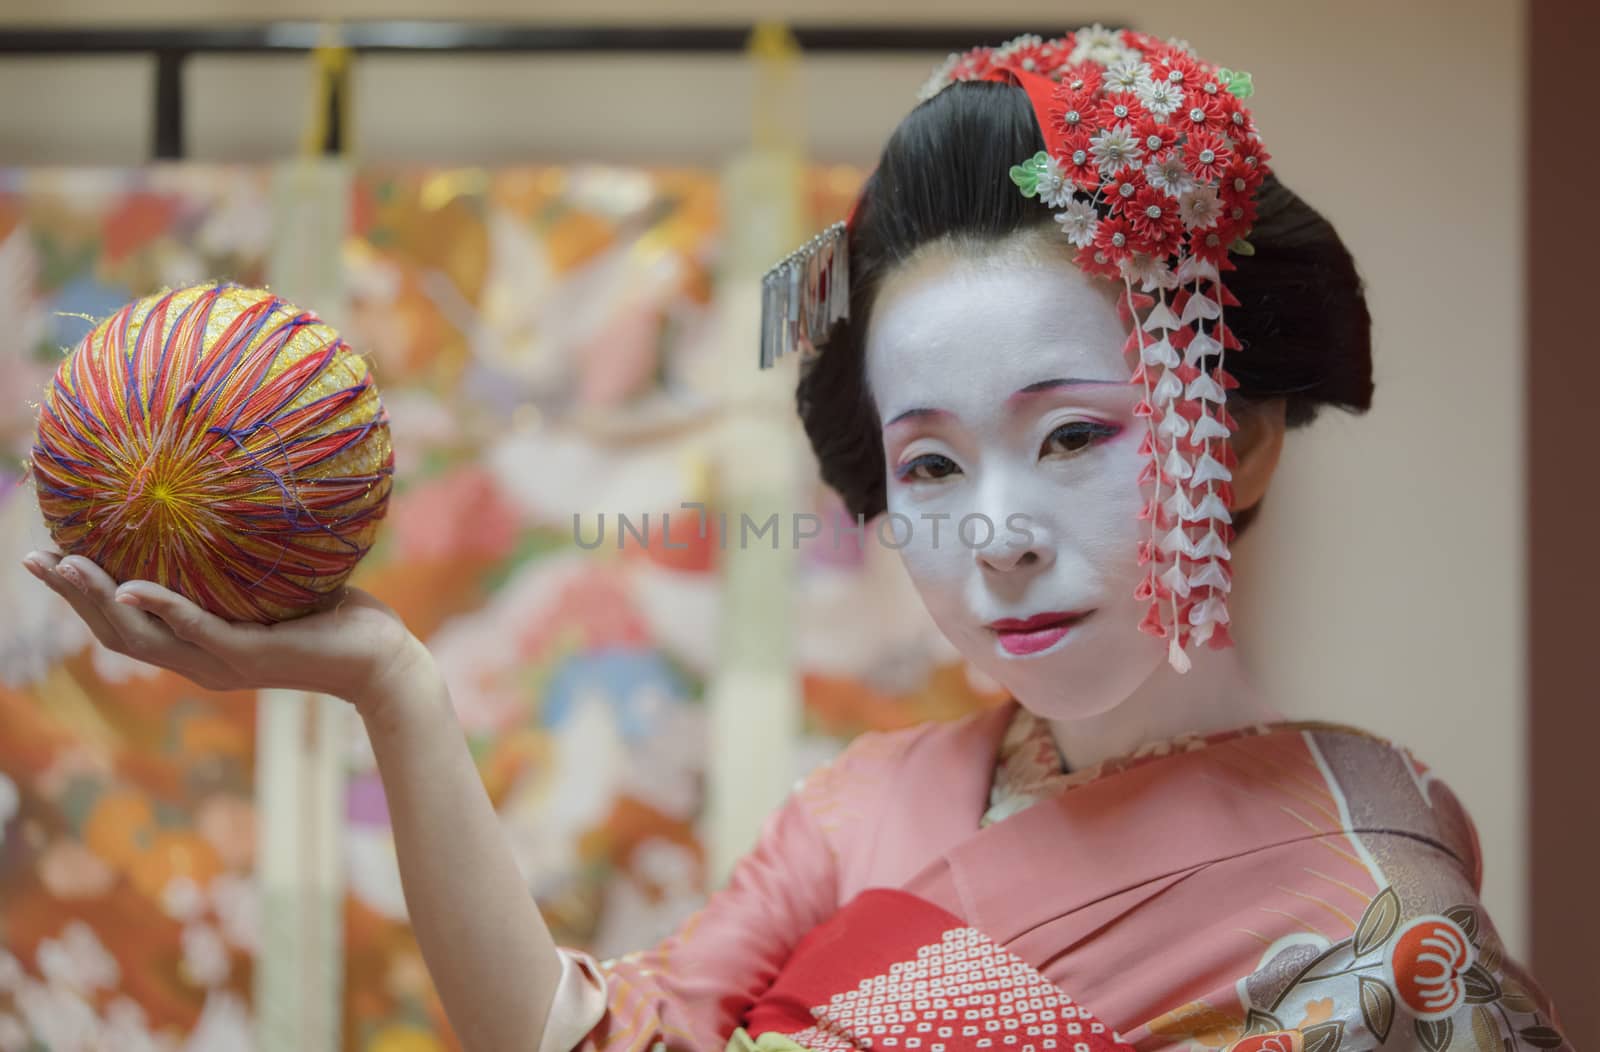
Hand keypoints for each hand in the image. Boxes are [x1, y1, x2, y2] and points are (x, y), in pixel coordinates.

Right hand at [21, 550, 428, 716]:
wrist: (381, 661)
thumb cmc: (335, 618)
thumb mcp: (277, 585)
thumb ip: (243, 561)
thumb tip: (226, 503)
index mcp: (201, 648)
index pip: (125, 626)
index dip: (81, 597)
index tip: (48, 558)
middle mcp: (202, 662)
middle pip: (115, 633)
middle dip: (70, 596)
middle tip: (32, 557)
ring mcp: (224, 663)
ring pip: (142, 636)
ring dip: (98, 600)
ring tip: (64, 565)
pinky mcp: (252, 656)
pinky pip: (198, 630)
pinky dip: (163, 609)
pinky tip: (134, 586)